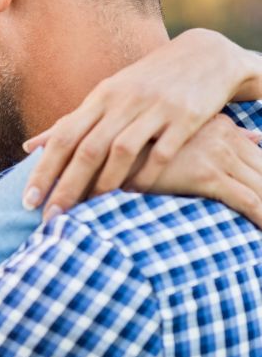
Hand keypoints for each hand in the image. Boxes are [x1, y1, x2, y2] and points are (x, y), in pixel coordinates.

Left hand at [20, 29, 259, 219]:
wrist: (203, 57)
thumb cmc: (143, 84)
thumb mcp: (104, 97)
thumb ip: (70, 124)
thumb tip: (29, 147)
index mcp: (99, 98)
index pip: (62, 137)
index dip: (43, 170)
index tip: (27, 201)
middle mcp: (122, 102)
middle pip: (87, 148)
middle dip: (66, 185)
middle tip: (50, 218)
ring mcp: (154, 108)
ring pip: (122, 150)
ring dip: (104, 184)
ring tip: (89, 212)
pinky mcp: (186, 117)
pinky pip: (163, 152)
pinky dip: (147, 175)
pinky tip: (134, 195)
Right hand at [138, 115, 261, 226]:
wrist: (109, 151)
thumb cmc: (143, 146)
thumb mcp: (184, 132)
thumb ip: (223, 132)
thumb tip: (256, 136)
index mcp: (219, 125)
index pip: (260, 153)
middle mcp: (223, 136)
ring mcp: (217, 154)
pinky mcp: (207, 175)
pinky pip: (248, 201)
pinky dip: (260, 218)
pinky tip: (261, 231)